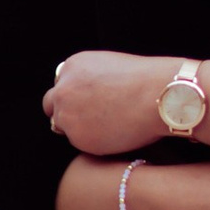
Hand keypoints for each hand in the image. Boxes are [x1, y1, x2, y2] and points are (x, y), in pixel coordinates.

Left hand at [43, 51, 173, 154]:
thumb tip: (89, 97)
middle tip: (88, 120)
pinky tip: (116, 134)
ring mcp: (67, 114)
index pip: (62, 84)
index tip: (88, 103)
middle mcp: (63, 89)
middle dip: (66, 112)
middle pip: (52, 105)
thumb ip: (91, 79)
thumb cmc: (145, 80)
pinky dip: (94, 142)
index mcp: (72, 66)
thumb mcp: (110, 66)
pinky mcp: (77, 137)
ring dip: (80, 128)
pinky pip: (81, 143)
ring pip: (64, 126)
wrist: (157, 96)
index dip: (75, 95)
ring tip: (110, 126)